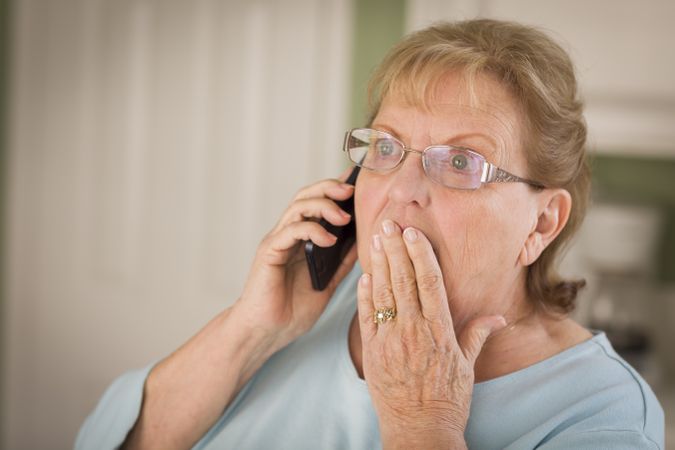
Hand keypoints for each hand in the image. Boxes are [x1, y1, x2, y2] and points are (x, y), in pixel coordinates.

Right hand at [233, 169, 358, 349]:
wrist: (266, 333)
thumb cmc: (292, 310)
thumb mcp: (327, 283)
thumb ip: (341, 263)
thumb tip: (363, 243)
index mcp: (301, 239)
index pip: (317, 203)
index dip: (335, 188)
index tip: (358, 180)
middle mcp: (287, 234)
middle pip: (306, 196)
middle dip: (329, 188)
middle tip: (352, 191)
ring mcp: (277, 241)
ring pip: (298, 208)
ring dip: (323, 206)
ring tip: (344, 217)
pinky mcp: (269, 252)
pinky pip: (290, 231)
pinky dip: (312, 230)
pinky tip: (330, 239)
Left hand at [357, 220, 504, 447]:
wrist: (420, 431)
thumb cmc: (447, 400)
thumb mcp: (467, 368)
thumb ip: (477, 336)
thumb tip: (497, 317)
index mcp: (439, 331)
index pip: (429, 282)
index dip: (420, 254)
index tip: (413, 233)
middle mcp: (414, 331)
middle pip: (403, 280)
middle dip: (395, 249)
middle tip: (388, 224)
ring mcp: (391, 341)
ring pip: (383, 293)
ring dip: (378, 264)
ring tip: (375, 240)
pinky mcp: (373, 352)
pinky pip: (367, 317)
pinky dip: (365, 294)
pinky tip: (364, 276)